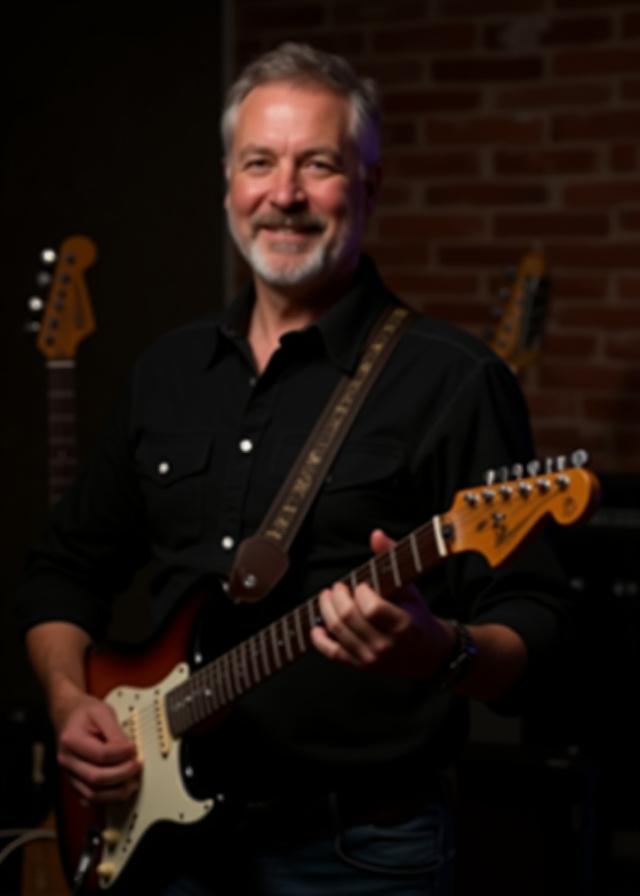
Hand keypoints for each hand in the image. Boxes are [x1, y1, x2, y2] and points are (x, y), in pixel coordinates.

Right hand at [56, 694, 141, 803]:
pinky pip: (89, 799)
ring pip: (92, 794)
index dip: (121, 754)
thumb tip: (129, 751)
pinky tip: (120, 789)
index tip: (135, 748)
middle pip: (96, 778)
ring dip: (116, 792)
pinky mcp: (74, 783)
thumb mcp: (102, 712)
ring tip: (133, 782)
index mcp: (71, 740)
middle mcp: (67, 760)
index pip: (100, 754)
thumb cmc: (85, 714)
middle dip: (121, 775)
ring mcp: (69, 774)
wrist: (68, 716)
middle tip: (137, 766)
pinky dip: (106, 799)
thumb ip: (115, 732)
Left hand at [311, 529, 454, 677]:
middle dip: (338, 597)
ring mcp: (372, 659)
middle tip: (337, 587)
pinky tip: (316, 625)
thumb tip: (376, 534)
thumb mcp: (409, 586)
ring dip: (326, 610)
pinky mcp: (360, 666)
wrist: (427, 653)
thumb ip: (392, 558)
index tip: (361, 584)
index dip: (361, 592)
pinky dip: (319, 638)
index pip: (371, 608)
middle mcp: (385, 645)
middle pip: (348, 618)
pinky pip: (332, 653)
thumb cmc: (417, 615)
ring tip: (327, 597)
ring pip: (337, 632)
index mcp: (402, 626)